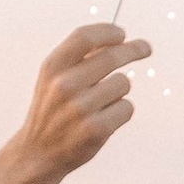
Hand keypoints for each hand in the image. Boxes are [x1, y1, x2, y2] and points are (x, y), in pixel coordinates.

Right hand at [28, 24, 152, 174]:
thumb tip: (116, 40)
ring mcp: (81, 108)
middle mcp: (64, 84)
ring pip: (123, 83)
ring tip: (101, 103)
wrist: (38, 152)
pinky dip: (122, 111)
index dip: (108, 32)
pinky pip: (127, 108)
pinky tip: (105, 119)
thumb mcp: (53, 78)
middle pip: (111, 56)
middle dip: (134, 50)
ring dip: (120, 90)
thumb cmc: (53, 109)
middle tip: (145, 48)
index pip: (85, 37)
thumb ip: (79, 58)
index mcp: (52, 67)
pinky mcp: (96, 129)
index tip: (123, 33)